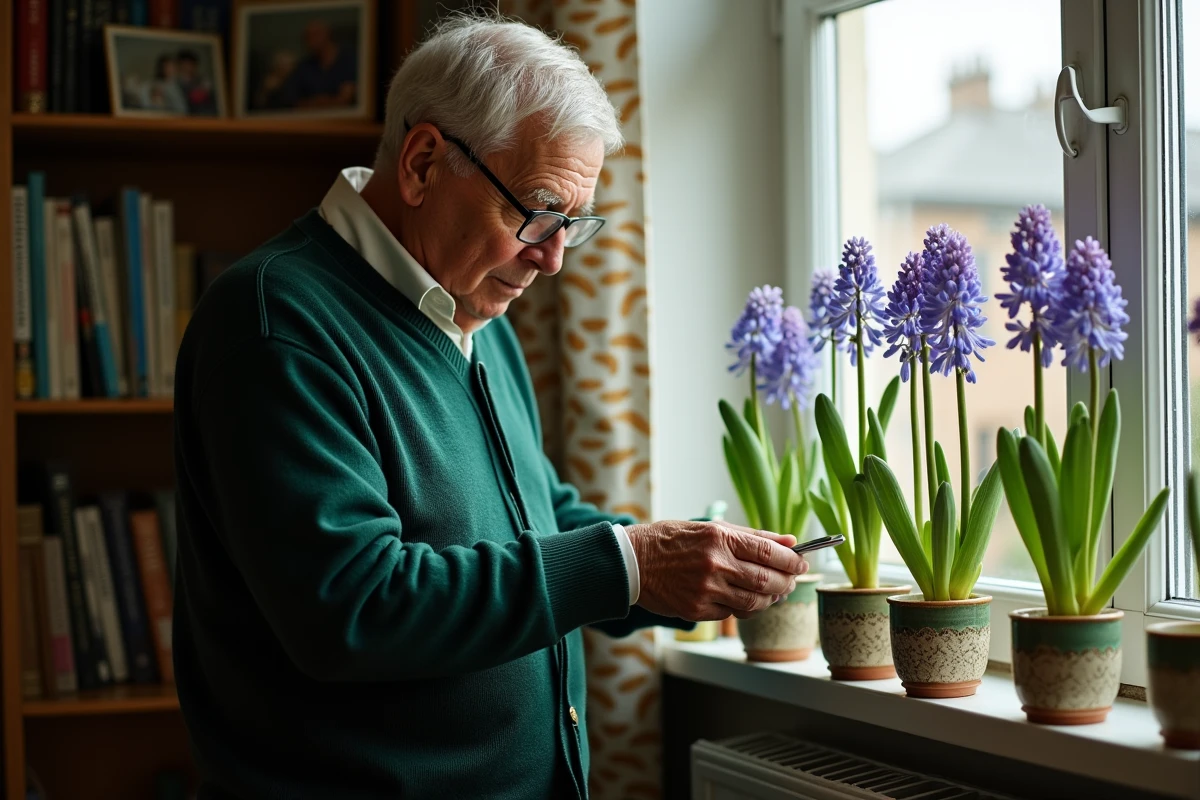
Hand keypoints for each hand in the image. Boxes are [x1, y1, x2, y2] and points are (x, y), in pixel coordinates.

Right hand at [626, 520, 808, 620]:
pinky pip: (731, 613)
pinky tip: (739, 597)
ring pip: (753, 602)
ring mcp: (705, 590)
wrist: (631, 561)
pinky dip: (741, 607)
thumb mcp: (710, 528)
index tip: (802, 563)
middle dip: (786, 582)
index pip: (768, 551)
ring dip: (768, 599)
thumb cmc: (671, 540)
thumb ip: (751, 536)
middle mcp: (714, 564)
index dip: (792, 560)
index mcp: (719, 538)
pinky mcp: (696, 610)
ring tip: (770, 592)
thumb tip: (788, 541)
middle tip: (790, 580)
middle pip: (766, 580)